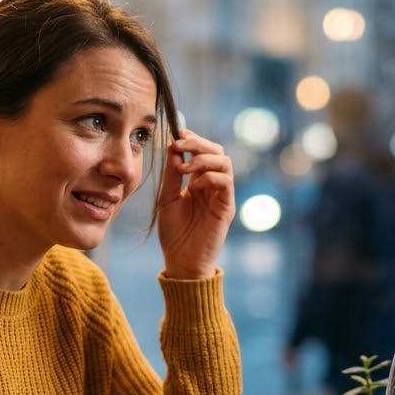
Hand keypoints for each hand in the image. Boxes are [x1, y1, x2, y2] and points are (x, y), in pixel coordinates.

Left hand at [157, 129, 233, 279]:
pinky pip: (226, 182)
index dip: (192, 138)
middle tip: (179, 145)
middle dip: (198, 143)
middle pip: (217, 151)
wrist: (182, 260)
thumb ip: (172, 174)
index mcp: (199, 181)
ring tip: (185, 169)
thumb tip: (174, 147)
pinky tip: (194, 186)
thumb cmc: (174, 232)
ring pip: (224, 162)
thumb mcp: (167, 198)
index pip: (202, 151)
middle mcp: (213, 185)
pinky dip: (209, 177)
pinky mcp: (227, 207)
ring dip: (203, 159)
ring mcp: (221, 195)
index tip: (177, 133)